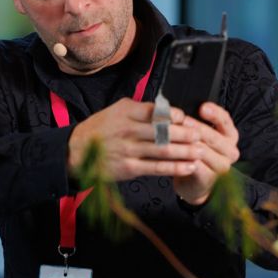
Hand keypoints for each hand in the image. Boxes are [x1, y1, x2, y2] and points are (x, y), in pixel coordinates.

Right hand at [67, 98, 199, 180]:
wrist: (76, 151)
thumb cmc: (101, 129)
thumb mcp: (117, 111)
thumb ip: (141, 109)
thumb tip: (168, 109)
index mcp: (126, 112)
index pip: (155, 111)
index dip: (174, 115)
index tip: (188, 118)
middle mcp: (128, 130)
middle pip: (163, 131)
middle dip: (185, 134)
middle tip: (200, 134)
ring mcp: (128, 150)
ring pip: (163, 150)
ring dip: (185, 151)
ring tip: (201, 151)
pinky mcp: (129, 168)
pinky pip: (157, 168)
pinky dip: (175, 168)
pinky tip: (189, 167)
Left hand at [174, 102, 239, 204]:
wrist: (197, 184)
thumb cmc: (199, 156)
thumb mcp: (203, 137)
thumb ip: (198, 124)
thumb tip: (181, 111)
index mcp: (230, 136)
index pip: (225, 121)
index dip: (214, 113)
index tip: (202, 108)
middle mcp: (230, 151)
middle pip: (212, 136)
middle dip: (194, 127)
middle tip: (179, 121)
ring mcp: (221, 166)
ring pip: (202, 150)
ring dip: (185, 143)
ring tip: (170, 135)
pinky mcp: (209, 178)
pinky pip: (195, 165)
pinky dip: (182, 158)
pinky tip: (171, 153)